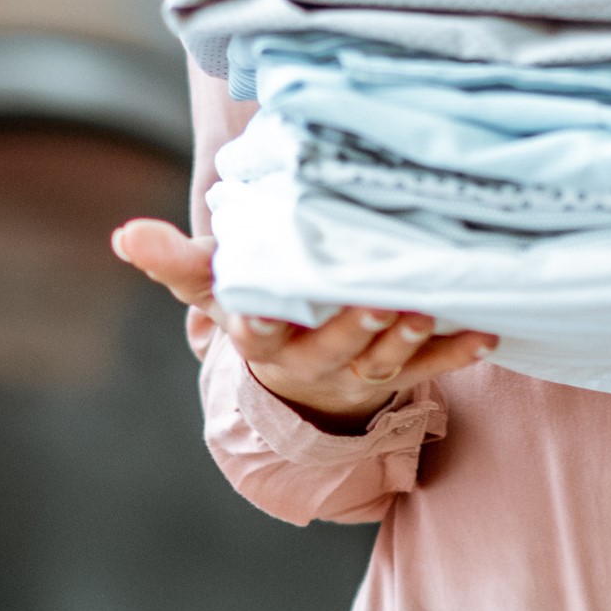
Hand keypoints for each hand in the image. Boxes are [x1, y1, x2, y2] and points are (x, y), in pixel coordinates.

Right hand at [110, 218, 498, 432]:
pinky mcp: (395, 374)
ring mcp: (356, 373)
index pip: (256, 335)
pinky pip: (429, 368)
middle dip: (353, 329)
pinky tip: (486, 335)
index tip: (258, 312)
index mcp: (263, 339)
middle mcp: (310, 363)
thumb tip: (125, 235)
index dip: (259, 325)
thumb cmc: (256, 306)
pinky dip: (456, 353)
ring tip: (428, 311)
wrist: (299, 365)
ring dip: (407, 341)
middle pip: (330, 350)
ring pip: (382, 364)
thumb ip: (176, 260)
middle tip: (378, 301)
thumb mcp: (215, 284)